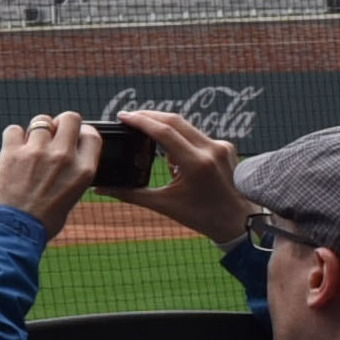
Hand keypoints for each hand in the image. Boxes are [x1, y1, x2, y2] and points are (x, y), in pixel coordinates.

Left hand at [0, 112, 102, 235]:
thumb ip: (73, 172)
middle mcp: (64, 157)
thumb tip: (68, 155)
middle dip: (61, 123)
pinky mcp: (12, 152)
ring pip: (41, 120)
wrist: (13, 230)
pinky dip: (13, 136)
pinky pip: (14, 129)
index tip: (74, 136)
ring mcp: (38, 152)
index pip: (92, 135)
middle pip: (70, 117)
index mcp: (84, 170)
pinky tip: (13, 149)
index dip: (83, 131)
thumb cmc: (43, 220)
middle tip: (53, 134)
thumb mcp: (72, 197)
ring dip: (37, 130)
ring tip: (30, 145)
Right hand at [93, 109, 247, 245]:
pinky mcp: (226, 146)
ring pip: (186, 127)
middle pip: (175, 121)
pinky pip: (197, 136)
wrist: (239, 222)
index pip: (164, 131)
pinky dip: (182, 141)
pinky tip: (175, 157)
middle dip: (149, 116)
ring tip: (148, 140)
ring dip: (165, 129)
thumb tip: (100, 189)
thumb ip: (130, 194)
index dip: (140, 121)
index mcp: (196, 164)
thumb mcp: (164, 205)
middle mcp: (211, 149)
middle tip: (129, 118)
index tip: (122, 116)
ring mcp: (221, 146)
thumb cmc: (202, 216)